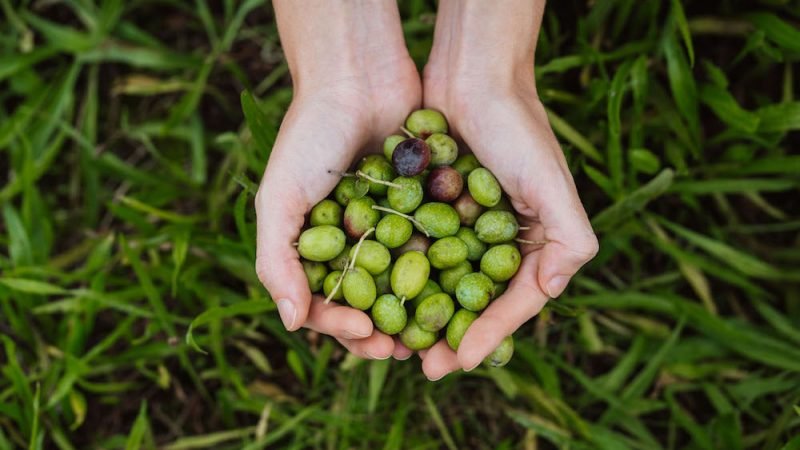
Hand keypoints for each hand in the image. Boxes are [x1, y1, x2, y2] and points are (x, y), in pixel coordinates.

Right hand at [256, 1, 418, 360]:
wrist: (357, 77)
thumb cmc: (309, 137)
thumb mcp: (278, 198)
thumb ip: (277, 262)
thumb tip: (291, 325)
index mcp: (313, 248)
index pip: (325, 304)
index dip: (343, 328)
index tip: (367, 336)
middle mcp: (352, 243)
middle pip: (367, 303)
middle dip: (383, 332)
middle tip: (404, 351)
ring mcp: (389, 227)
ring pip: (404, 285)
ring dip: (416, 314)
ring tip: (431, 335)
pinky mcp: (423, 207)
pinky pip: (433, 249)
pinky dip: (442, 273)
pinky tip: (457, 292)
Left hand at [416, 0, 597, 379]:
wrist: (471, 75)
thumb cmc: (517, 127)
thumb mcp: (552, 184)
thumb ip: (569, 240)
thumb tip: (553, 293)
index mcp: (533, 243)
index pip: (512, 303)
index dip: (488, 335)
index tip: (461, 361)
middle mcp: (498, 241)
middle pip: (472, 303)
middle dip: (450, 337)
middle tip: (424, 366)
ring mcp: (462, 227)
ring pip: (439, 285)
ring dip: (420, 317)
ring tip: (397, 345)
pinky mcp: (429, 209)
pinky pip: (415, 253)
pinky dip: (399, 278)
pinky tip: (379, 300)